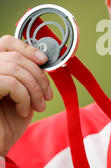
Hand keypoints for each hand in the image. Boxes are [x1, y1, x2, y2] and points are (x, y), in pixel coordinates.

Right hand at [0, 35, 52, 156]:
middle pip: (15, 56)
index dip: (27, 48)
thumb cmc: (6, 125)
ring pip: (15, 68)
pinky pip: (11, 83)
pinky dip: (24, 96)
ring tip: (38, 106)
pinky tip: (23, 111)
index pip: (6, 42)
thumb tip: (45, 60)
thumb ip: (27, 76)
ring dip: (34, 88)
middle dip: (38, 75)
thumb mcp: (22, 95)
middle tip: (47, 95)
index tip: (44, 61)